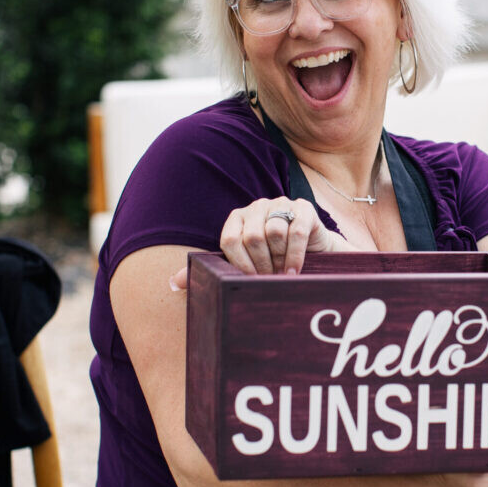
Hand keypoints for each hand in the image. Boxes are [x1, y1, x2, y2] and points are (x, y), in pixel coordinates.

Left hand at [170, 197, 343, 288]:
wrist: (313, 252)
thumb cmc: (273, 260)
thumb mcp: (243, 264)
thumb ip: (211, 269)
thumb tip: (174, 282)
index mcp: (238, 218)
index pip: (229, 239)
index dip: (238, 264)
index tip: (248, 281)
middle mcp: (257, 207)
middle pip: (252, 237)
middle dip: (261, 265)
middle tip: (268, 280)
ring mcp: (282, 204)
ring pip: (274, 232)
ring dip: (279, 260)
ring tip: (283, 276)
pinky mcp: (304, 208)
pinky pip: (296, 232)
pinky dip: (295, 256)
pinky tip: (294, 272)